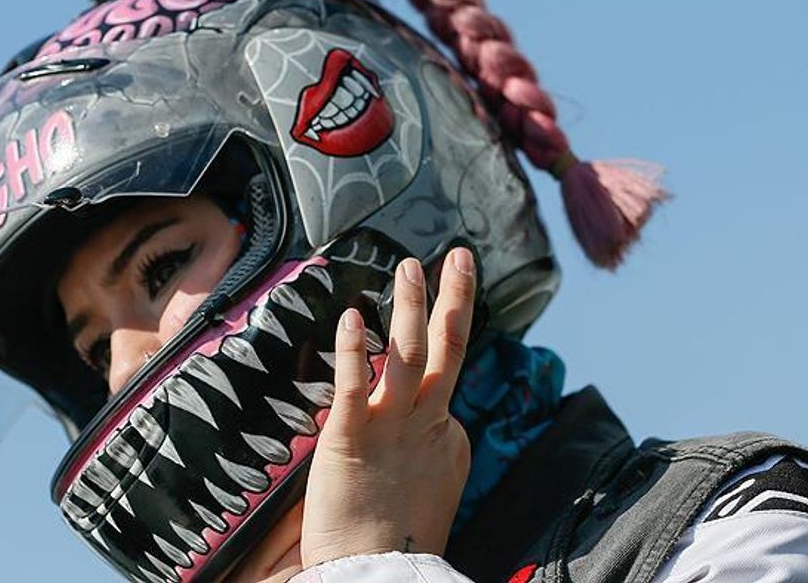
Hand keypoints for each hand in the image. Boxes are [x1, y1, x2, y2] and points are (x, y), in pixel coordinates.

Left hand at [298, 248, 474, 567]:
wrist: (380, 577)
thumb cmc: (394, 539)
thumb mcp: (427, 481)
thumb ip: (426, 443)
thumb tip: (433, 423)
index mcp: (448, 435)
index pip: (445, 374)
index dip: (444, 332)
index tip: (439, 295)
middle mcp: (428, 424)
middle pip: (448, 349)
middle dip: (454, 299)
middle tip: (456, 257)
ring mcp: (393, 429)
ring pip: (410, 356)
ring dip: (412, 308)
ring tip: (410, 268)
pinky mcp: (351, 440)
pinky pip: (355, 387)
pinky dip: (355, 352)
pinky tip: (355, 317)